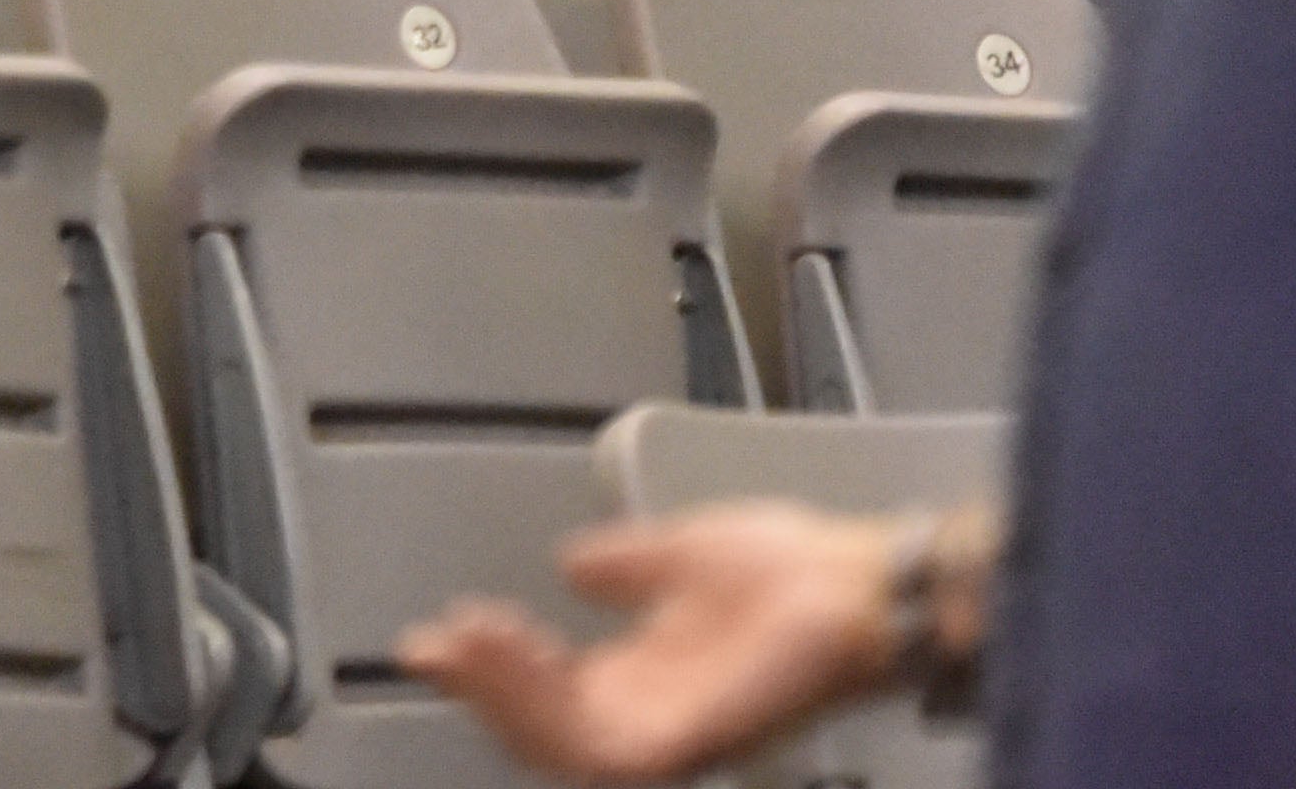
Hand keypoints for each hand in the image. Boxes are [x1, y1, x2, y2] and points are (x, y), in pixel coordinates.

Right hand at [399, 504, 904, 780]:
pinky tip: (517, 653)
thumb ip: (625, 564)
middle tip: (442, 639)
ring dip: (502, 692)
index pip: (547, 692)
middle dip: (481, 685)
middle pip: (538, 729)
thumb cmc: (803, 573)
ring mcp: (669, 734)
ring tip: (468, 639)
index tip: (433, 636)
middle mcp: (651, 714)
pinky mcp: (687, 741)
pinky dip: (545, 703)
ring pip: (554, 743)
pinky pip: (595, 745)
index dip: (486, 669)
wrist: (862, 581)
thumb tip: (572, 561)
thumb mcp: (684, 551)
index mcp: (647, 676)